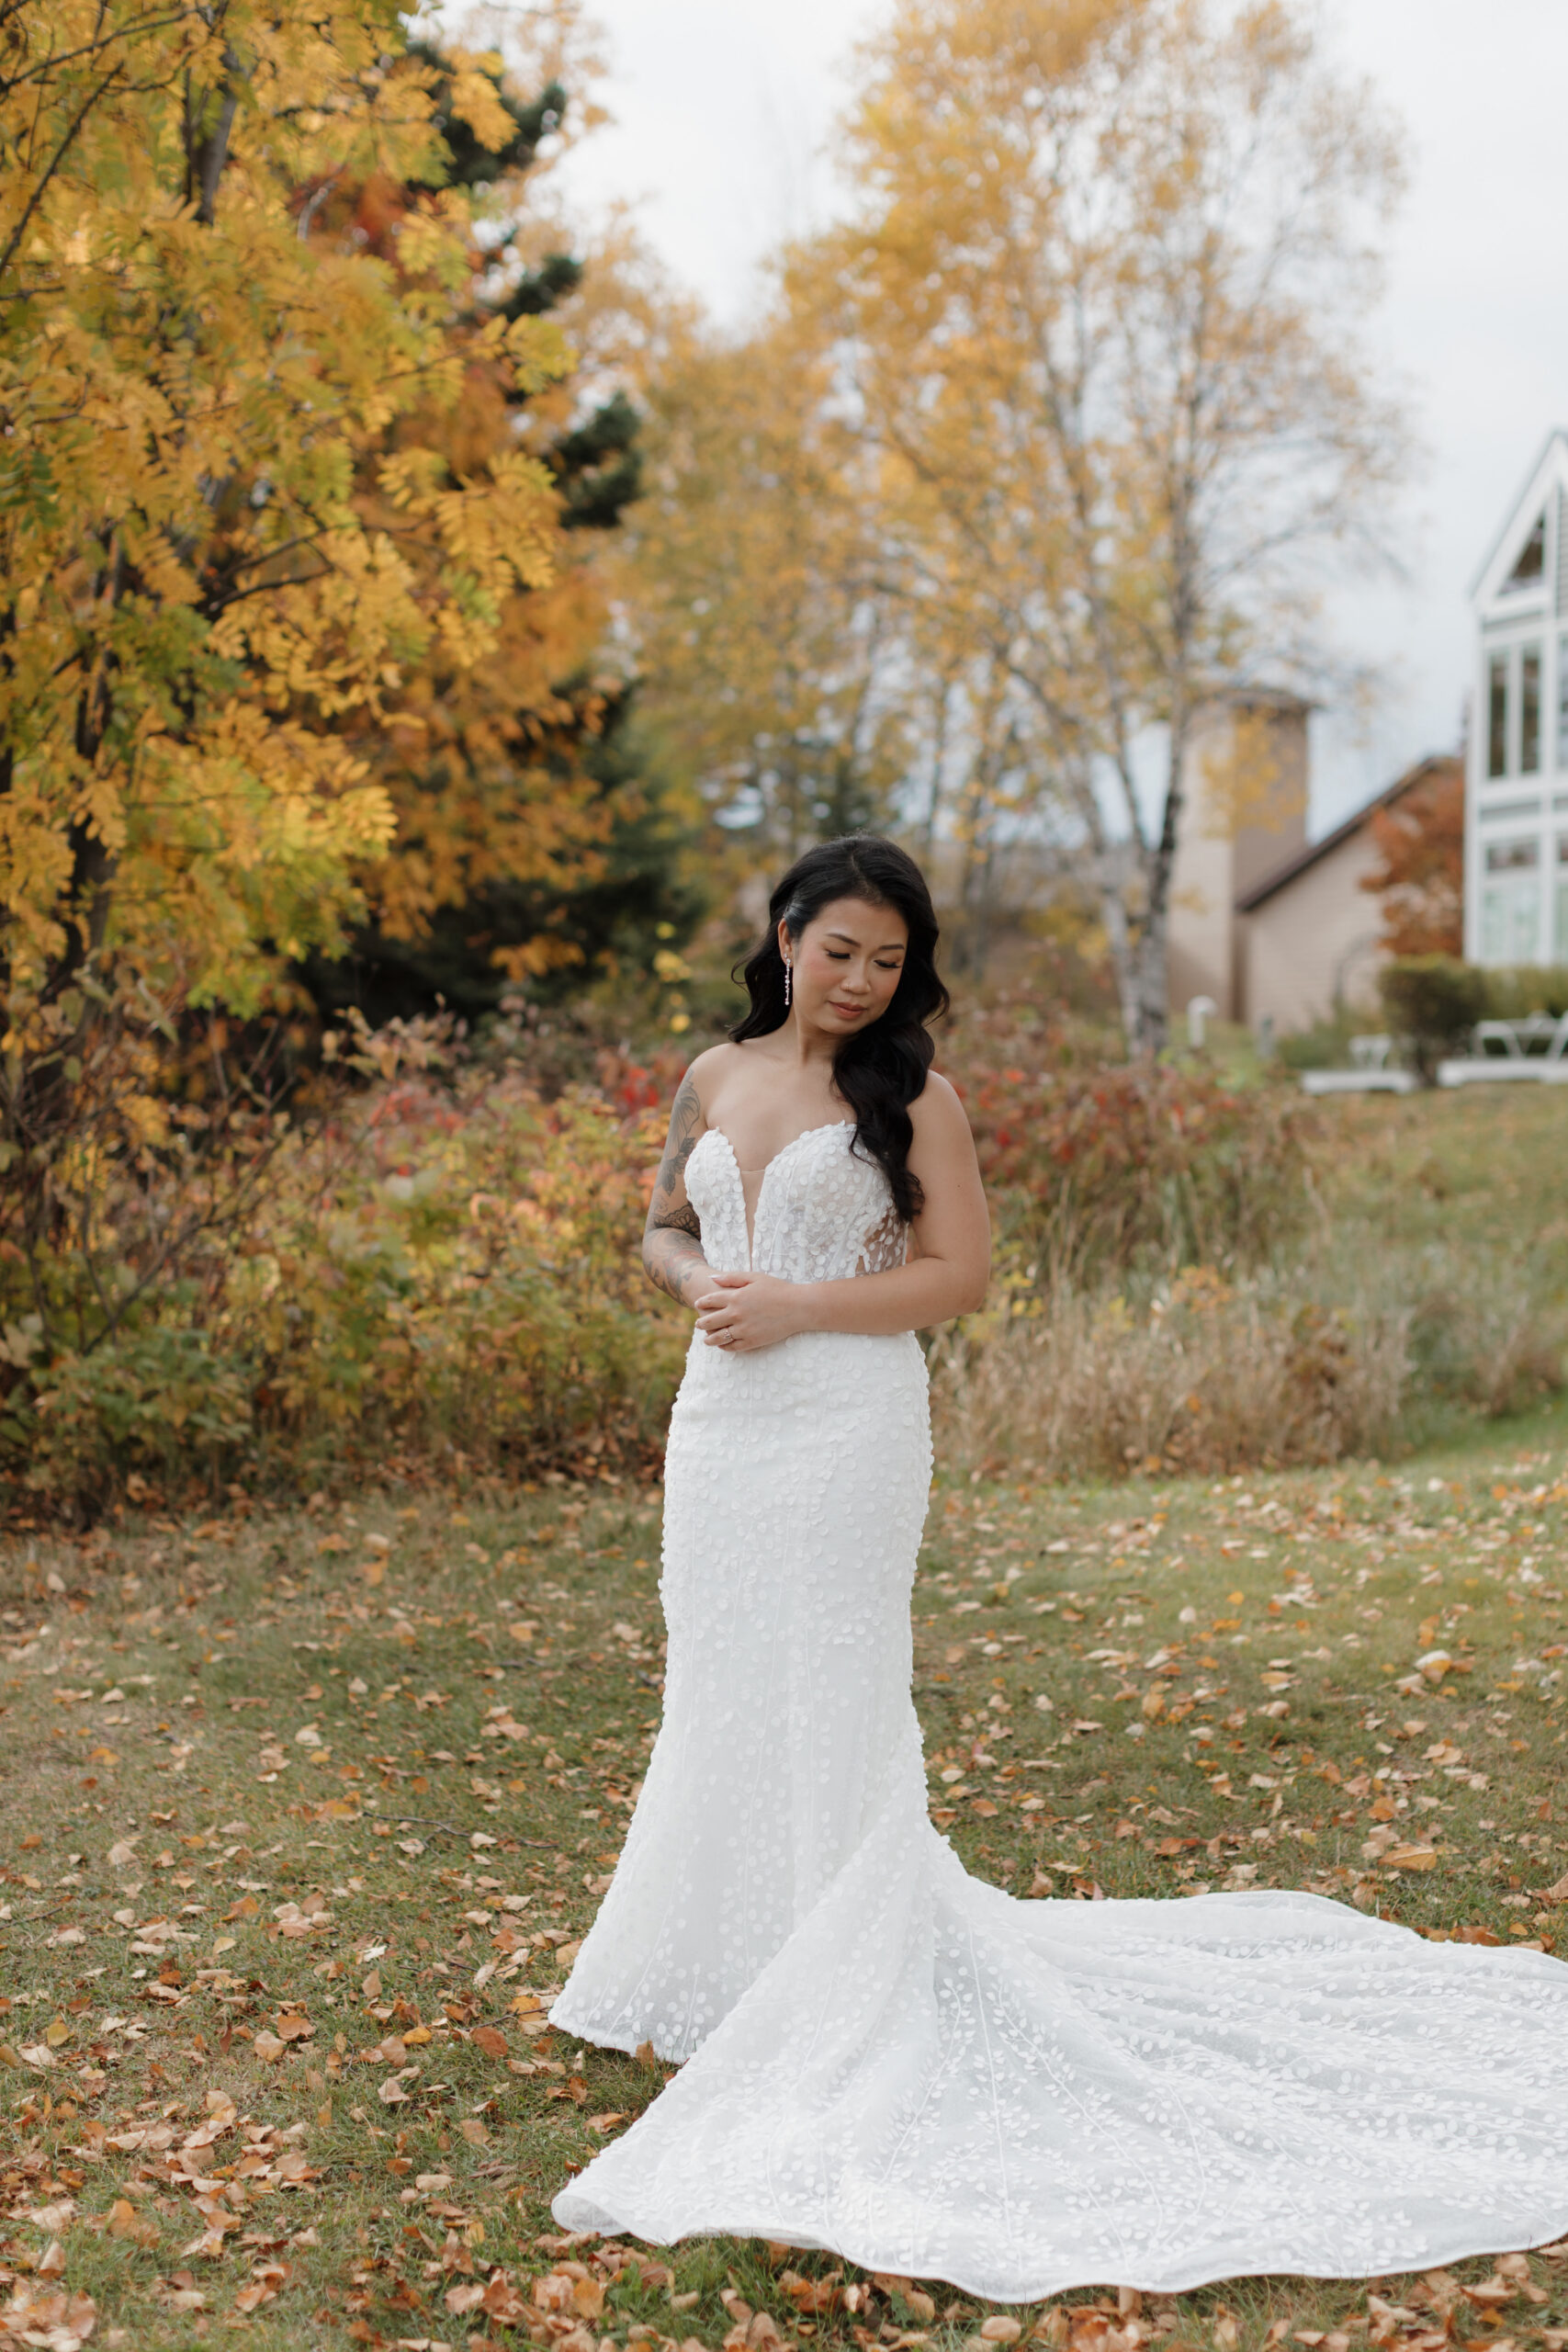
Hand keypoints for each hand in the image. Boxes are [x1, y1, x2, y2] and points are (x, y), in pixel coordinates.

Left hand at [694, 1270, 808, 1353]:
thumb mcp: (754, 1277)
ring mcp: (743, 1329)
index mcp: (735, 1297)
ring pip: (718, 1337)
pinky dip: (724, 1347)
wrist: (797, 1307)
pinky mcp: (752, 1341)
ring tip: (706, 1340)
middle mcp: (736, 1314)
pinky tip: (722, 1346)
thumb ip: (731, 1277)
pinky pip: (733, 1347)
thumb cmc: (778, 1289)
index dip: (702, 1303)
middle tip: (698, 1324)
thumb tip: (712, 1277)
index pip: (710, 1301)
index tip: (698, 1305)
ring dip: (709, 1339)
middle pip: (710, 1321)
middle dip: (701, 1323)